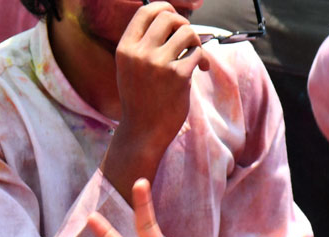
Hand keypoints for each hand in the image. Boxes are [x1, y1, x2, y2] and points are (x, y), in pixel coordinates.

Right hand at [114, 3, 209, 152]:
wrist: (143, 132)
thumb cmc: (140, 100)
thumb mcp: (131, 68)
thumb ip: (144, 44)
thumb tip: (170, 18)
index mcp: (125, 48)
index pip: (146, 10)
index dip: (164, 8)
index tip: (174, 19)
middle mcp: (140, 53)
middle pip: (169, 17)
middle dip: (183, 24)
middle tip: (188, 40)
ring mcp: (158, 64)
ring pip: (187, 32)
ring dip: (196, 41)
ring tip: (195, 55)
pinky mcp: (177, 76)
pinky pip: (198, 53)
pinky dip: (203, 59)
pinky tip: (202, 69)